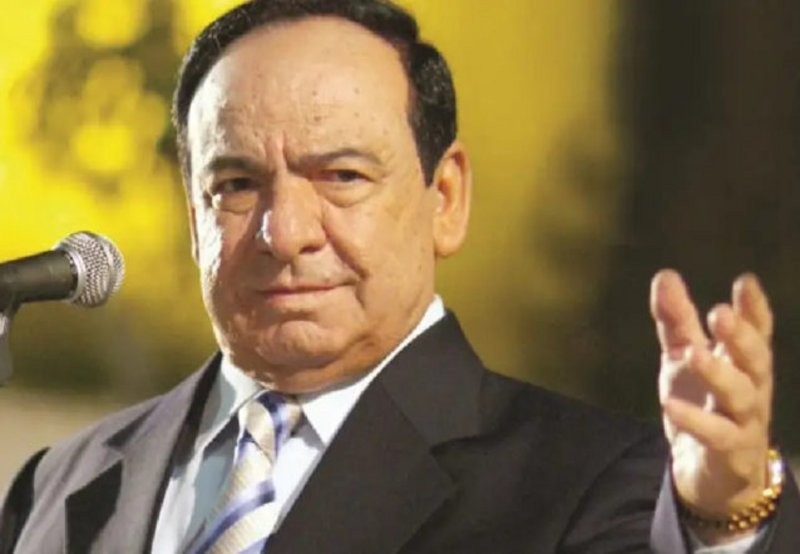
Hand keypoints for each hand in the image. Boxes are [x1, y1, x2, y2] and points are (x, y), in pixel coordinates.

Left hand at [650, 269, 773, 542]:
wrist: (707, 469)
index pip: (756, 331)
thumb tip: (665, 274)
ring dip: (719, 373)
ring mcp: (745, 420)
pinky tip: (669, 404)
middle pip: (755, 359)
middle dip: (740, 336)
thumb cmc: (702, 402)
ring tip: (694, 354)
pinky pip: (716, 434)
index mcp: (742, 361)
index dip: (754, 308)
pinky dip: (695, 420)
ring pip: (741, 394)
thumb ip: (676, 320)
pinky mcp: (731, 451)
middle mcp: (752, 387)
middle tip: (720, 313)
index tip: (746, 282)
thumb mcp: (683, 356)